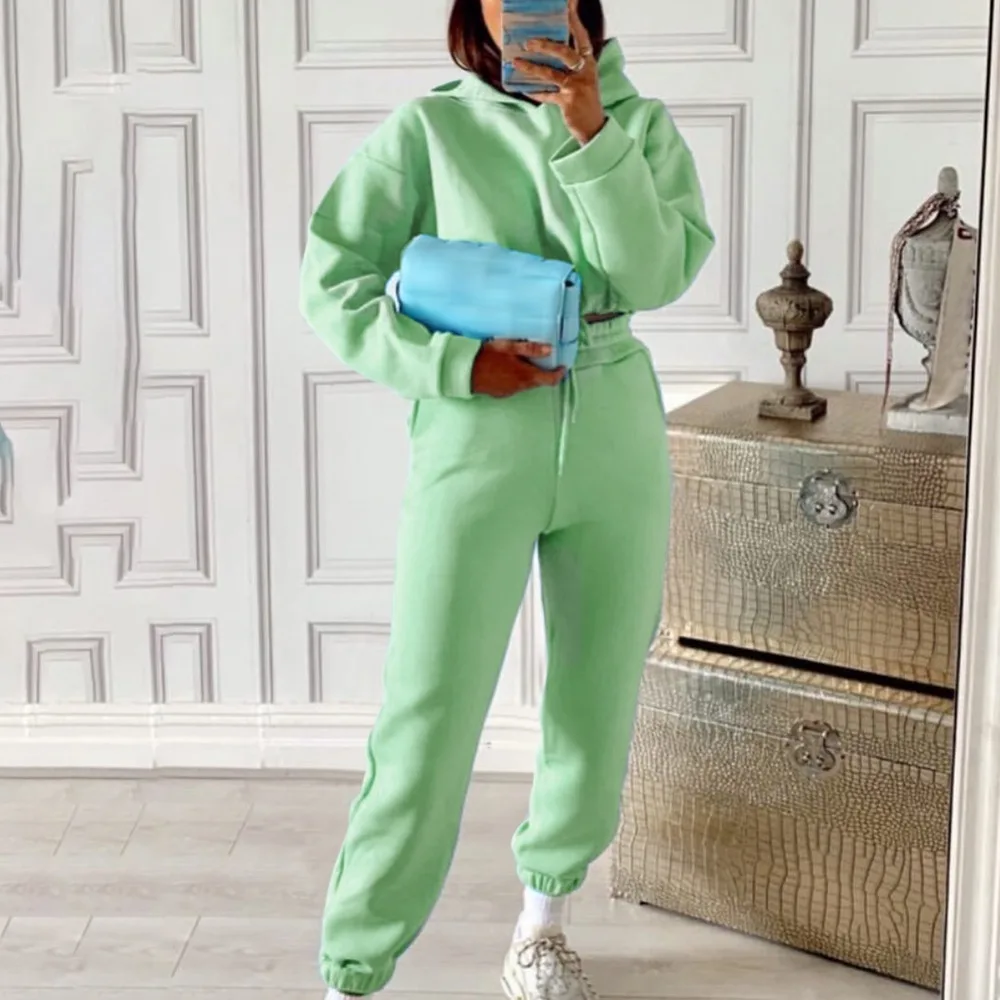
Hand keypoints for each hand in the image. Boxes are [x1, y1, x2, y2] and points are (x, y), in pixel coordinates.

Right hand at [471, 340, 564, 397]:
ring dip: (525, 375)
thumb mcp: (509, 347)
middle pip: (537, 381)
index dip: (559, 374)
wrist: (464, 371)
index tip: (562, 367)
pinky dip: (514, 379)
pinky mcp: (500, 394)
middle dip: (540, 371)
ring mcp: (510, 392)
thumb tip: (550, 349)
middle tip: (538, 358)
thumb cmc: (487, 356)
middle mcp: (520, 387)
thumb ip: (530, 349)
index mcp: (526, 376)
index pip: (550, 380)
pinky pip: (513, 387)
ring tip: (517, 361)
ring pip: (525, 384)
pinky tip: (504, 369)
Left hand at [512, 0, 606, 145]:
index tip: (568, 8)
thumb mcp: (583, 79)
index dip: (574, 23)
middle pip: (564, 52)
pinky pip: (547, 95)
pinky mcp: (568, 102)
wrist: (593, 127)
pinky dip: (534, 92)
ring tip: (516, 62)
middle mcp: (585, 72)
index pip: (582, 38)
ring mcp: (577, 87)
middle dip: (545, 45)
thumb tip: (548, 52)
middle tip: (528, 42)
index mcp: (589, 63)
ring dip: (531, 67)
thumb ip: (570, 66)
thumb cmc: (585, 100)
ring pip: (551, 73)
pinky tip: (523, 89)